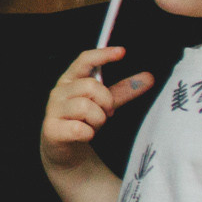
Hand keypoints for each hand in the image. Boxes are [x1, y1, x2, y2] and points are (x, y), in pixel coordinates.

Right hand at [40, 48, 152, 172]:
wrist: (65, 149)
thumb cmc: (84, 120)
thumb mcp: (104, 102)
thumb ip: (124, 90)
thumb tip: (149, 78)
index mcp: (70, 79)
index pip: (84, 60)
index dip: (102, 55)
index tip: (122, 52)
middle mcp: (59, 91)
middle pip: (90, 86)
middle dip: (106, 101)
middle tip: (106, 113)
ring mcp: (53, 110)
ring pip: (85, 107)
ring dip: (97, 120)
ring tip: (92, 125)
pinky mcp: (52, 129)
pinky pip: (79, 129)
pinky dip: (88, 134)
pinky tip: (85, 135)